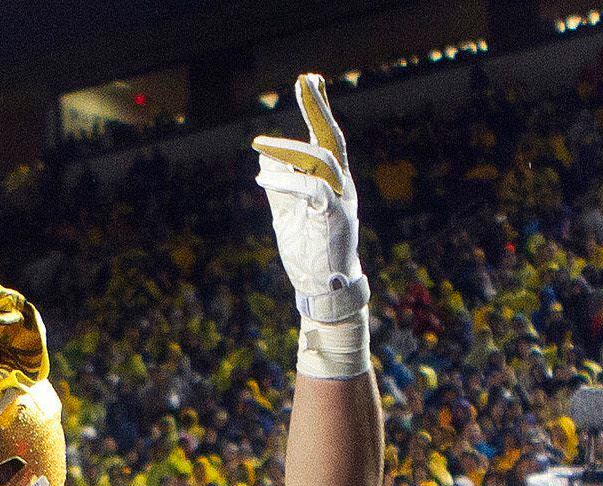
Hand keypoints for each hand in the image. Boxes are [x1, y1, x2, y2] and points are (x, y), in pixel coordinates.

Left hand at [249, 73, 364, 320]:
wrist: (321, 289)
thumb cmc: (307, 252)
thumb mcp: (286, 213)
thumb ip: (278, 184)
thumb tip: (264, 155)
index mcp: (331, 181)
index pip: (325, 137)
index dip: (319, 108)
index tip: (309, 80)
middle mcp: (341, 185)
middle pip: (333, 138)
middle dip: (318, 107)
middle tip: (304, 80)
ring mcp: (342, 201)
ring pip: (323, 160)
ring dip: (291, 150)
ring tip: (259, 145)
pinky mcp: (337, 219)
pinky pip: (314, 190)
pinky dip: (288, 181)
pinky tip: (263, 176)